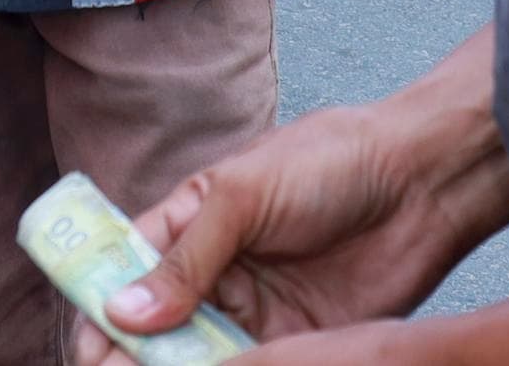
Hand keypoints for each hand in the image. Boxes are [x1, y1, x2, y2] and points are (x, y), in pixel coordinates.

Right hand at [67, 50, 508, 363]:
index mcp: (188, 223)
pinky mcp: (298, 345)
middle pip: (153, 328)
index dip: (98, 308)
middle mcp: (213, 274)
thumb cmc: (330, 163)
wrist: (422, 182)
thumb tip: (122, 313)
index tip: (85, 348)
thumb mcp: (244, 195)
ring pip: (196, 359)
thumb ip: (186, 258)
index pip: (124, 271)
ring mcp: (253, 314)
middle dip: (129, 357)